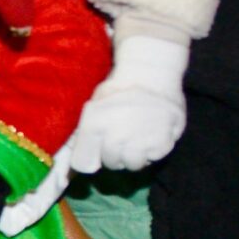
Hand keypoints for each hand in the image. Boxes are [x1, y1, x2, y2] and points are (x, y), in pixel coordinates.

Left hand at [65, 31, 191, 172]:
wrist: (151, 74)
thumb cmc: (118, 89)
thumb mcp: (93, 105)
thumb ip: (84, 133)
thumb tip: (76, 161)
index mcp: (93, 125)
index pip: (82, 163)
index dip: (88, 158)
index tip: (95, 151)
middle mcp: (115, 138)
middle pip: (110, 163)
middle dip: (115, 153)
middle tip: (122, 134)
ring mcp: (139, 143)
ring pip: (133, 165)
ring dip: (135, 155)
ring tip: (138, 135)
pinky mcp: (162, 144)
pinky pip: (154, 158)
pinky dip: (154, 149)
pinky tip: (152, 132)